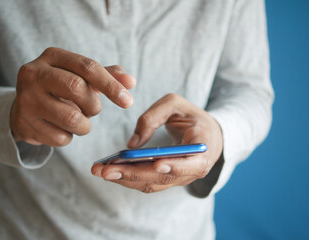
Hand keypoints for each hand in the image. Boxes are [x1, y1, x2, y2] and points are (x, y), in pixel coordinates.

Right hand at [10, 47, 135, 146]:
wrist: (24, 106)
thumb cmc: (61, 88)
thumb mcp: (81, 76)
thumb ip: (107, 76)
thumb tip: (131, 81)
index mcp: (52, 56)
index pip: (87, 67)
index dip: (111, 85)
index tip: (128, 101)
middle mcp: (34, 74)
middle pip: (77, 89)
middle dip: (94, 105)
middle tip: (92, 109)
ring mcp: (26, 99)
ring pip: (71, 118)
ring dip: (84, 125)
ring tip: (78, 120)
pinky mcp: (23, 124)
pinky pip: (61, 138)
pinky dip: (69, 137)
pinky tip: (61, 128)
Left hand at [91, 94, 222, 192]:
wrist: (208, 136)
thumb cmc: (192, 117)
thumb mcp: (175, 104)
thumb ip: (153, 117)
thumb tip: (132, 144)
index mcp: (203, 148)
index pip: (191, 163)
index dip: (175, 165)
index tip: (157, 164)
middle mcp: (193, 169)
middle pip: (162, 178)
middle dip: (133, 175)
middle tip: (106, 170)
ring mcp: (180, 178)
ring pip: (151, 184)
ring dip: (124, 180)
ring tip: (100, 171)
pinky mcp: (167, 181)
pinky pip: (147, 183)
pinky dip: (128, 179)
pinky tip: (109, 171)